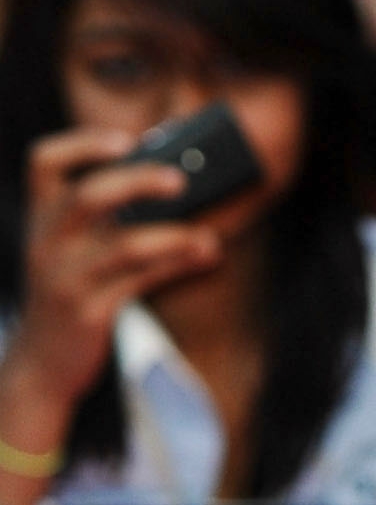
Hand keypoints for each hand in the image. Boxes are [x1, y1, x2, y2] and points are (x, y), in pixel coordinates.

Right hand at [0, 129, 231, 465]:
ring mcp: (66, 280)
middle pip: (88, 196)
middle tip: (180, 180)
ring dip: (173, 236)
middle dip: (138, 181)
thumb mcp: (70, 252)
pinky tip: (206, 254)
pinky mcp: (89, 313)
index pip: (42, 162)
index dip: (82, 143)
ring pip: (124, 246)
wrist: (40, 363)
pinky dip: (178, 264)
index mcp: (39, 219)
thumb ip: (105, 220)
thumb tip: (174, 185)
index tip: (128, 140)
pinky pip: (141, 282)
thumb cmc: (69, 294)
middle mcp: (46, 243)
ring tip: (205, 234)